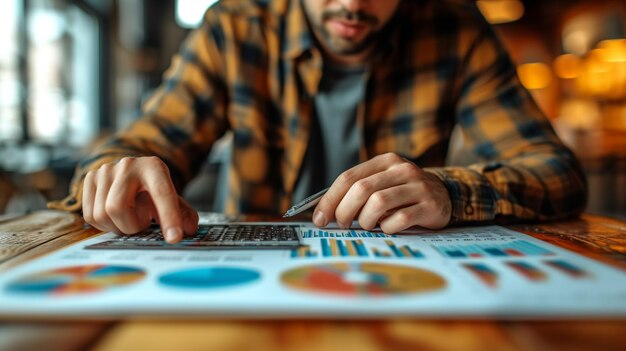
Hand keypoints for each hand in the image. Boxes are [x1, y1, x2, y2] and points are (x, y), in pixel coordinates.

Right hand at [81, 156, 198, 242]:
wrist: (133, 175)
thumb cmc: (154, 192)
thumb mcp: (173, 200)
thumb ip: (184, 214)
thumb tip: (189, 229)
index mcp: (154, 167)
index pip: (161, 193)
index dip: (168, 217)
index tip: (174, 238)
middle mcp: (128, 165)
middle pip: (117, 207)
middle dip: (131, 226)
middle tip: (142, 225)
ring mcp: (106, 170)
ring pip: (101, 214)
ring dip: (118, 226)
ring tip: (130, 217)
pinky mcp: (90, 178)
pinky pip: (90, 215)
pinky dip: (105, 225)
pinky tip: (116, 217)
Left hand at [312, 153, 450, 232]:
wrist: (446, 196)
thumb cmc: (404, 194)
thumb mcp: (383, 184)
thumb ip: (358, 192)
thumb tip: (325, 212)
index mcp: (385, 161)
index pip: (348, 177)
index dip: (330, 199)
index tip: (320, 218)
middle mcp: (401, 170)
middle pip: (361, 189)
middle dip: (345, 211)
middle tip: (343, 224)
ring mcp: (417, 186)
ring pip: (378, 202)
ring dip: (366, 220)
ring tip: (367, 225)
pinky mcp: (430, 205)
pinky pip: (399, 219)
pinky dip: (387, 228)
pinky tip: (388, 228)